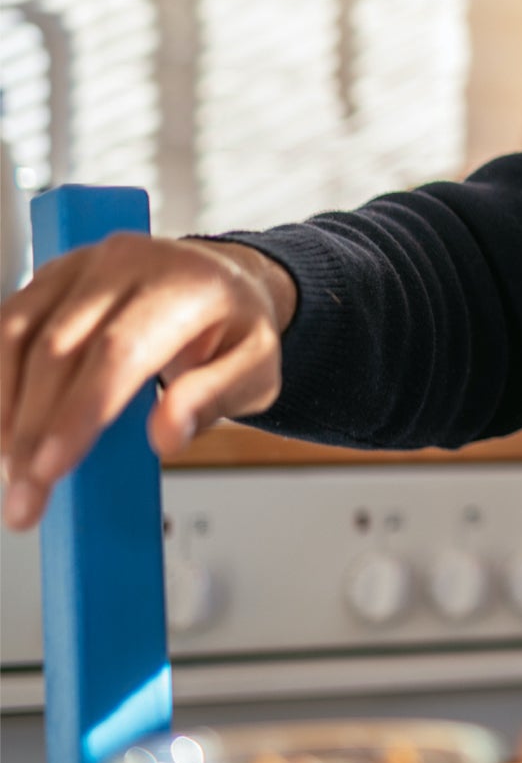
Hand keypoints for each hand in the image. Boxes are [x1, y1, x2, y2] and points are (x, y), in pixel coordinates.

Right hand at [0, 236, 293, 529]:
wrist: (221, 282)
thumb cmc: (235, 329)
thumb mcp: (256, 368)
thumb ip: (215, 398)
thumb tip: (167, 434)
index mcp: (186, 284)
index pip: (120, 350)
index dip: (78, 413)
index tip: (50, 470)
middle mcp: (127, 263)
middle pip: (59, 349)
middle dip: (34, 432)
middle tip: (25, 498)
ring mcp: (82, 265)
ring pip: (18, 336)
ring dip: (6, 411)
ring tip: (13, 471)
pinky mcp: (50, 276)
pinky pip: (6, 329)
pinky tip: (5, 429)